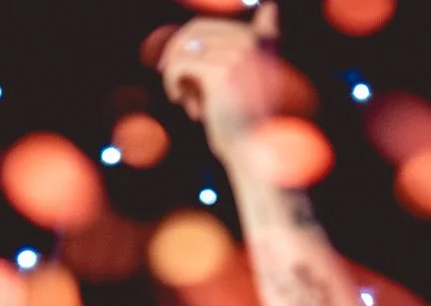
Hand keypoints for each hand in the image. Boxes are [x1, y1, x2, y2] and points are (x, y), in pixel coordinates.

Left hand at [159, 1, 278, 134]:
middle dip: (177, 50)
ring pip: (186, 47)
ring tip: (184, 99)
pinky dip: (172, 81)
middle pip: (198, 28)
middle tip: (167, 72)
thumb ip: (229, 61)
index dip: (190, 38)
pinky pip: (180, 64)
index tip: (175, 59)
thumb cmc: (250, 129)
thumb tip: (195, 46)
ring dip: (178, 73)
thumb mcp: (246, 87)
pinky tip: (178, 99)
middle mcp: (254, 41)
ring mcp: (239, 54)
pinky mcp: (222, 72)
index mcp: (263, 41)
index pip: (215, 24)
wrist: (262, 156)